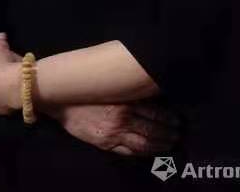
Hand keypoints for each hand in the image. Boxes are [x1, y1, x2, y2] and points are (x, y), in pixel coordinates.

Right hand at [44, 100, 180, 156]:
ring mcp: (114, 134)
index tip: (178, 121)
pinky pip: (128, 152)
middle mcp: (123, 119)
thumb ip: (127, 90)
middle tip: (177, 135)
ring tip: (169, 145)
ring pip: (143, 144)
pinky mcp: (105, 144)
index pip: (155, 113)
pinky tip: (149, 152)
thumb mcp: (110, 85)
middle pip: (152, 130)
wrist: (61, 101)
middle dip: (167, 134)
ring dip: (159, 145)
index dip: (168, 119)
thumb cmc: (86, 89)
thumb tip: (148, 90)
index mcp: (125, 102)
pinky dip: (141, 153)